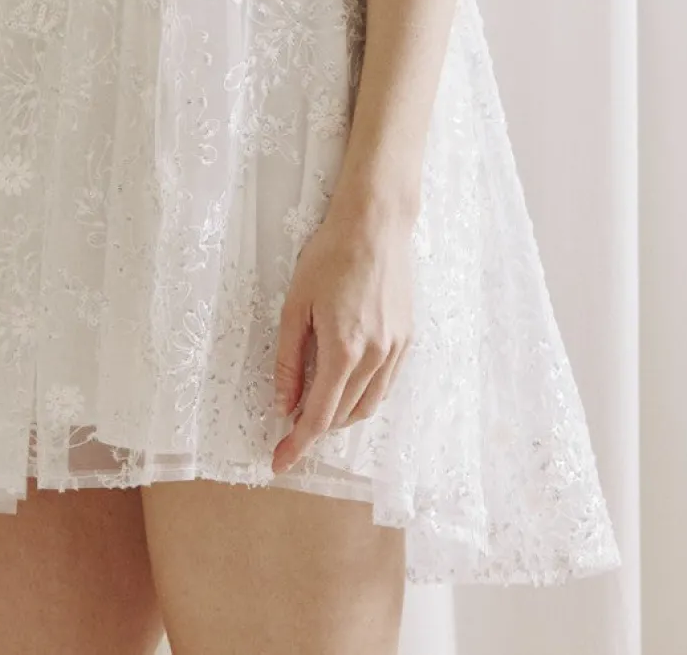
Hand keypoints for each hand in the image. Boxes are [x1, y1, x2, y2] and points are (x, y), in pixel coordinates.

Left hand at [271, 203, 414, 476]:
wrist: (375, 225)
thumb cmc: (329, 256)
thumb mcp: (295, 305)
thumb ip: (289, 360)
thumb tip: (284, 404)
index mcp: (343, 349)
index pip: (319, 416)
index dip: (298, 444)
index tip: (279, 462)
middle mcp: (374, 356)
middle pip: (344, 416)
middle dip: (316, 427)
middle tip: (291, 421)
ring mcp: (395, 349)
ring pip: (368, 405)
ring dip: (341, 415)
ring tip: (317, 403)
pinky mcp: (407, 338)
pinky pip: (385, 384)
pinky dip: (363, 395)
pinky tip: (346, 382)